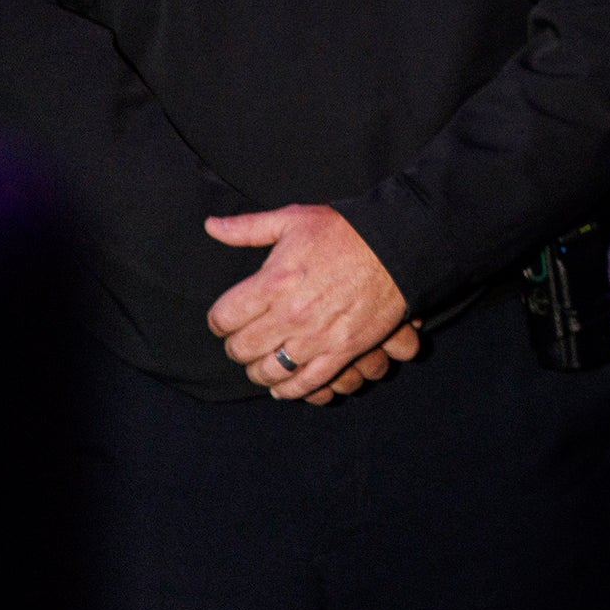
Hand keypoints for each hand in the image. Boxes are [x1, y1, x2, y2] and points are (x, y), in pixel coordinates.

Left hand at [205, 206, 410, 403]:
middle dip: (236, 346)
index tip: (225, 320)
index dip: (218, 321)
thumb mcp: (294, 219)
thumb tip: (211, 225)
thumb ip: (248, 227)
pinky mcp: (343, 350)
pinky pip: (306, 383)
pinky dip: (289, 390)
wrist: (399, 246)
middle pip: (241, 348)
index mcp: (273, 281)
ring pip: (268, 371)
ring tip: (262, 362)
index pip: (223, 317)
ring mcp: (317, 336)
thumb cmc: (346, 230)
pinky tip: (282, 386)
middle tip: (243, 340)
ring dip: (258, 370)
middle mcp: (290, 314)